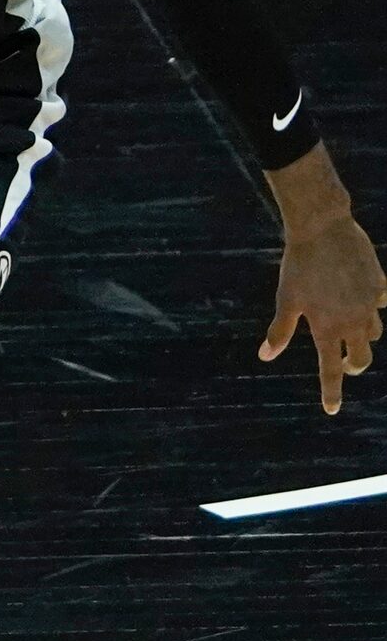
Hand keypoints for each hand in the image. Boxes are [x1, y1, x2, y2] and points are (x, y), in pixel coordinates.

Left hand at [260, 206, 386, 416]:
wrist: (323, 230)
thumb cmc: (297, 266)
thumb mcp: (286, 299)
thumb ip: (279, 330)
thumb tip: (265, 356)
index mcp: (326, 328)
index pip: (330, 370)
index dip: (331, 392)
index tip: (331, 410)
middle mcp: (352, 320)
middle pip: (362, 357)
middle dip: (355, 365)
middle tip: (348, 366)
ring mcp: (370, 302)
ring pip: (375, 331)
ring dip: (364, 337)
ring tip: (353, 334)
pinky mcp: (380, 283)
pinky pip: (382, 301)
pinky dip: (374, 305)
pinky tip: (365, 300)